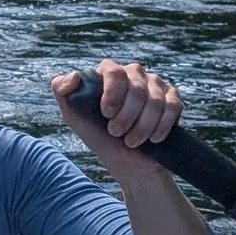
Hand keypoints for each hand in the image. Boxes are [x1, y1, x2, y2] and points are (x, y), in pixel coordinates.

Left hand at [52, 60, 181, 178]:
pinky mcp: (173, 100)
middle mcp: (133, 74)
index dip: (111, 94)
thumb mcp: (75, 117)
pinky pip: (173, 106)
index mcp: (109, 73)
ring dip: (142, 126)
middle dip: (126, 115)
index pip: (113, 70)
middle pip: (136, 86)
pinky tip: (153, 138)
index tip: (106, 115)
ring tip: (132, 141)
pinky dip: (162, 126)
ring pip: (154, 99)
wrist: (127, 164)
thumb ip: (62, 92)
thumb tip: (74, 75)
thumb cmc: (99, 137)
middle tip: (116, 133)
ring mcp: (155, 85)